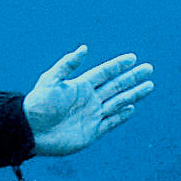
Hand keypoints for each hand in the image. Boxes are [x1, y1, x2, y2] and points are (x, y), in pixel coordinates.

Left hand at [25, 45, 151, 156]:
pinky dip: (122, 116)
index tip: (133, 57)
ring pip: (118, 102)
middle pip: (116, 86)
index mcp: (80, 85)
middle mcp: (88, 99)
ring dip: (133, 94)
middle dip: (132, 78)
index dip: (119, 65)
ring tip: (149, 86)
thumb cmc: (37, 104)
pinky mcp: (92, 132)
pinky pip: (111, 122)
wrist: (30, 131)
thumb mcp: (50, 80)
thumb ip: (67, 65)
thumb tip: (84, 48)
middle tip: (149, 69)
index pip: (104, 72)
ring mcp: (92, 115)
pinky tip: (131, 108)